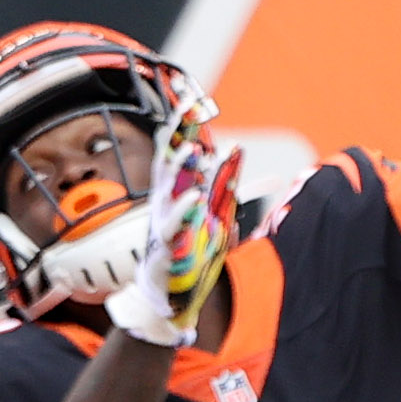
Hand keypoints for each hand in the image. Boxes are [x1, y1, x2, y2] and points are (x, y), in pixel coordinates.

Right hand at [103, 106, 239, 348]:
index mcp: (176, 195)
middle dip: (178, 136)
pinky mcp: (168, 250)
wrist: (168, 304)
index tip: (191, 96)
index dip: (185, 125)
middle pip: (170, 162)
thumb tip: (236, 150)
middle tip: (186, 108)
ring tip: (195, 148)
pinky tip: (196, 196)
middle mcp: (166, 206)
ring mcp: (164, 226)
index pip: (180, 152)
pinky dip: (184, 212)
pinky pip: (174, 228)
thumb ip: (225, 184)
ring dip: (180, 170)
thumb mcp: (215, 215)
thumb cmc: (190, 258)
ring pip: (169, 191)